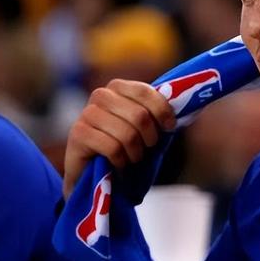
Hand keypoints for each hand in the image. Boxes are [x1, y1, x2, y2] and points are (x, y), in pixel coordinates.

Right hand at [63, 79, 174, 198]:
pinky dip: (121, 160)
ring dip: (135, 152)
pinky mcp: (78, 134)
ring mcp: (86, 114)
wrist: (91, 173)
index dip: (162, 111)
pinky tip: (118, 163)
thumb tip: (182, 104)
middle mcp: (100, 95)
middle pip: (139, 116)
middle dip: (150, 138)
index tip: (170, 128)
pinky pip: (112, 148)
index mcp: (118, 87)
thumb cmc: (124, 146)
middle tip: (147, 149)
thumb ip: (157, 113)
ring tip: (132, 157)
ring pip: (127, 134)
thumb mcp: (144, 126)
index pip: (145, 92)